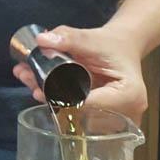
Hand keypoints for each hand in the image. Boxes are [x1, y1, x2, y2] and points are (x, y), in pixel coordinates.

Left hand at [12, 24, 146, 123]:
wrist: (123, 48)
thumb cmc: (114, 45)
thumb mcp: (93, 39)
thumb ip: (69, 38)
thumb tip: (43, 40)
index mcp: (130, 95)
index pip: (91, 106)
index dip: (63, 99)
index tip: (40, 88)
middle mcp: (127, 113)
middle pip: (81, 114)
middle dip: (51, 98)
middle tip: (29, 80)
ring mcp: (117, 121)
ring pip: (76, 117)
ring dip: (51, 101)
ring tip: (30, 79)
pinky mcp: (105, 121)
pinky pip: (78, 115)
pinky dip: (59, 103)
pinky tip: (40, 88)